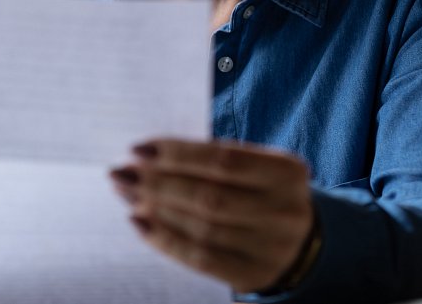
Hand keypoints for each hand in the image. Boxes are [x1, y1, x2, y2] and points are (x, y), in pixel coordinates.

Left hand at [109, 138, 315, 292]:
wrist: (301, 243)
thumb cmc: (261, 192)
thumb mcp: (255, 169)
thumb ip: (213, 161)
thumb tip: (147, 157)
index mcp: (287, 171)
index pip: (223, 159)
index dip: (177, 153)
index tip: (137, 148)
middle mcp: (284, 210)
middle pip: (209, 196)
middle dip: (158, 183)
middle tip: (121, 172)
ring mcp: (271, 246)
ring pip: (202, 228)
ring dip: (156, 210)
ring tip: (126, 195)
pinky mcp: (253, 274)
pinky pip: (201, 258)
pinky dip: (165, 240)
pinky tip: (140, 224)